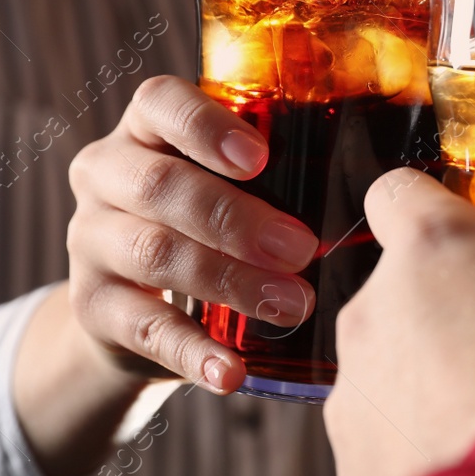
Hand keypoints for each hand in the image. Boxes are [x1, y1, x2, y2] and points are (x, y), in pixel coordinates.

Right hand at [65, 75, 317, 393]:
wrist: (131, 307)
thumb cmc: (206, 225)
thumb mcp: (224, 185)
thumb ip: (274, 173)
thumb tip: (383, 185)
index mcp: (145, 129)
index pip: (160, 102)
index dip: (206, 125)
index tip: (261, 158)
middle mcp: (105, 174)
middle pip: (161, 184)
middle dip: (236, 218)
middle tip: (302, 249)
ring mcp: (91, 241)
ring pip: (155, 253)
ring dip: (231, 282)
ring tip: (291, 306)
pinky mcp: (92, 307)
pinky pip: (145, 328)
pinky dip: (194, 353)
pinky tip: (232, 372)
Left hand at [324, 168, 474, 475]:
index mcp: (441, 253)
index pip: (398, 193)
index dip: (431, 212)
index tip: (469, 241)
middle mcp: (377, 316)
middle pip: (401, 300)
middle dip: (453, 327)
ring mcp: (355, 405)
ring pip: (389, 387)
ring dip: (434, 404)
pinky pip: (383, 472)